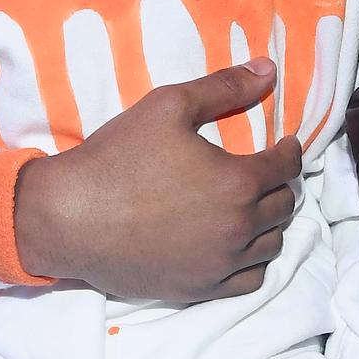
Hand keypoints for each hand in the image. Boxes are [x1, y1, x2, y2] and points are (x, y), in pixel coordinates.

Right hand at [15, 58, 300, 301]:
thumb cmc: (116, 157)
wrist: (68, 218)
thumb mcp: (167, 106)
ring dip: (271, 223)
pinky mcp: (200, 288)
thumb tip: (268, 70)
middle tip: (268, 174)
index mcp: (237, 183)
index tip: (285, 146)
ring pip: (271, 246)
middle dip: (282, 185)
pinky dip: (253, 261)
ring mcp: (219, 264)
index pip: (286, 168)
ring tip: (256, 207)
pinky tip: (240, 245)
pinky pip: (249, 280)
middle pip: (283, 207)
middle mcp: (237, 228)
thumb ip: (223, 87)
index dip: (290, 152)